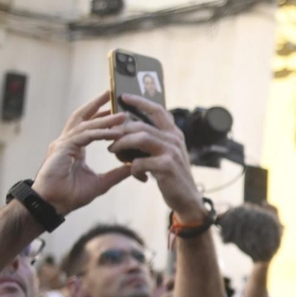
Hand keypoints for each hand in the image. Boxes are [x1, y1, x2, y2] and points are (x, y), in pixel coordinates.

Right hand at [31, 92, 133, 215]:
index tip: (116, 110)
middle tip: (112, 93)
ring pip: (87, 125)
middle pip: (82, 116)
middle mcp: (66, 142)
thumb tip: (133, 168)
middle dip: (97, 104)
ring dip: (106, 119)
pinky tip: (116, 133)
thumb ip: (116, 174)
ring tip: (123, 114)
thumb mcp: (100, 183)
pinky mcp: (63, 149)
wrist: (53, 205)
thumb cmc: (70, 195)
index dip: (100, 116)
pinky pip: (85, 136)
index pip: (87, 125)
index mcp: (74, 147)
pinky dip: (101, 133)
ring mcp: (63, 144)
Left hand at [111, 95, 208, 222]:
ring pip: (139, 138)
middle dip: (121, 131)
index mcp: (174, 133)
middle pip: (141, 125)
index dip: (140, 101)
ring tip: (113, 151)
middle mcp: (174, 139)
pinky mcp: (167, 166)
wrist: (187, 199)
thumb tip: (128, 130)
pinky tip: (136, 175)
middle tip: (108, 138)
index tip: (123, 97)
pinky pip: (140, 161)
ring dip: (121, 145)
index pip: (157, 110)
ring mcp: (172, 152)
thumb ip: (154, 141)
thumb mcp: (167, 154)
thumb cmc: (173, 176)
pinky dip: (133, 168)